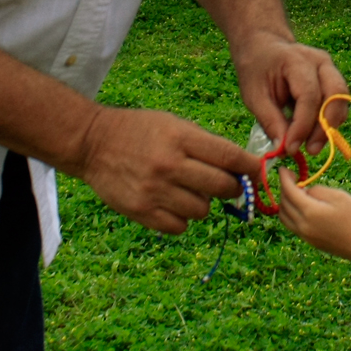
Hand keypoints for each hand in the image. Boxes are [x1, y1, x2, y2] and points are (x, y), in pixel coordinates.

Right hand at [70, 104, 252, 233]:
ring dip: (203, 203)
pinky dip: (182, 219)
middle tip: (227, 185)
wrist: (94, 143)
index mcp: (180, 138)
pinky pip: (180, 226)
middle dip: (232, 188)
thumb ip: (206, 145)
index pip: (229, 157)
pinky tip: (172, 204)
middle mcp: (169, 165)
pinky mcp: (141, 211)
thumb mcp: (174, 125)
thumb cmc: (141, 131)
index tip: (257, 172)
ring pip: (203, 210)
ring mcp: (154, 191)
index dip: (250, 167)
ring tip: (188, 191)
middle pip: (222, 187)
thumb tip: (242, 168)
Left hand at [232, 28, 345, 154]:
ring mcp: (330, 68)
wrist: (264, 48)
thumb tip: (285, 149)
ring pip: (342, 100)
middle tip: (310, 150)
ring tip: (310, 146)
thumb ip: (270, 121)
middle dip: (325, 126)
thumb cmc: (256, 69)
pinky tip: (314, 135)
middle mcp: (320, 61)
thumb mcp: (254, 95)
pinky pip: (339, 103)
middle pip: (336, 94)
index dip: (303, 125)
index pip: (309, 95)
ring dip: (330, 127)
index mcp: (297, 60)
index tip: (290, 148)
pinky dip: (330, 121)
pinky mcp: (333, 79)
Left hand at [276, 170, 350, 263]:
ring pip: (284, 216)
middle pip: (283, 204)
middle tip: (291, 177)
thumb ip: (317, 190)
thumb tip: (305, 191)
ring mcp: (305, 235)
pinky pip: (291, 225)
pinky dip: (290, 213)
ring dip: (285, 202)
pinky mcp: (309, 241)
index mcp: (310, 211)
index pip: (289, 191)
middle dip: (284, 188)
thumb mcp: (338, 196)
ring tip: (295, 192)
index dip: (284, 178)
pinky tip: (301, 206)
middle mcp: (303, 225)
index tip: (283, 168)